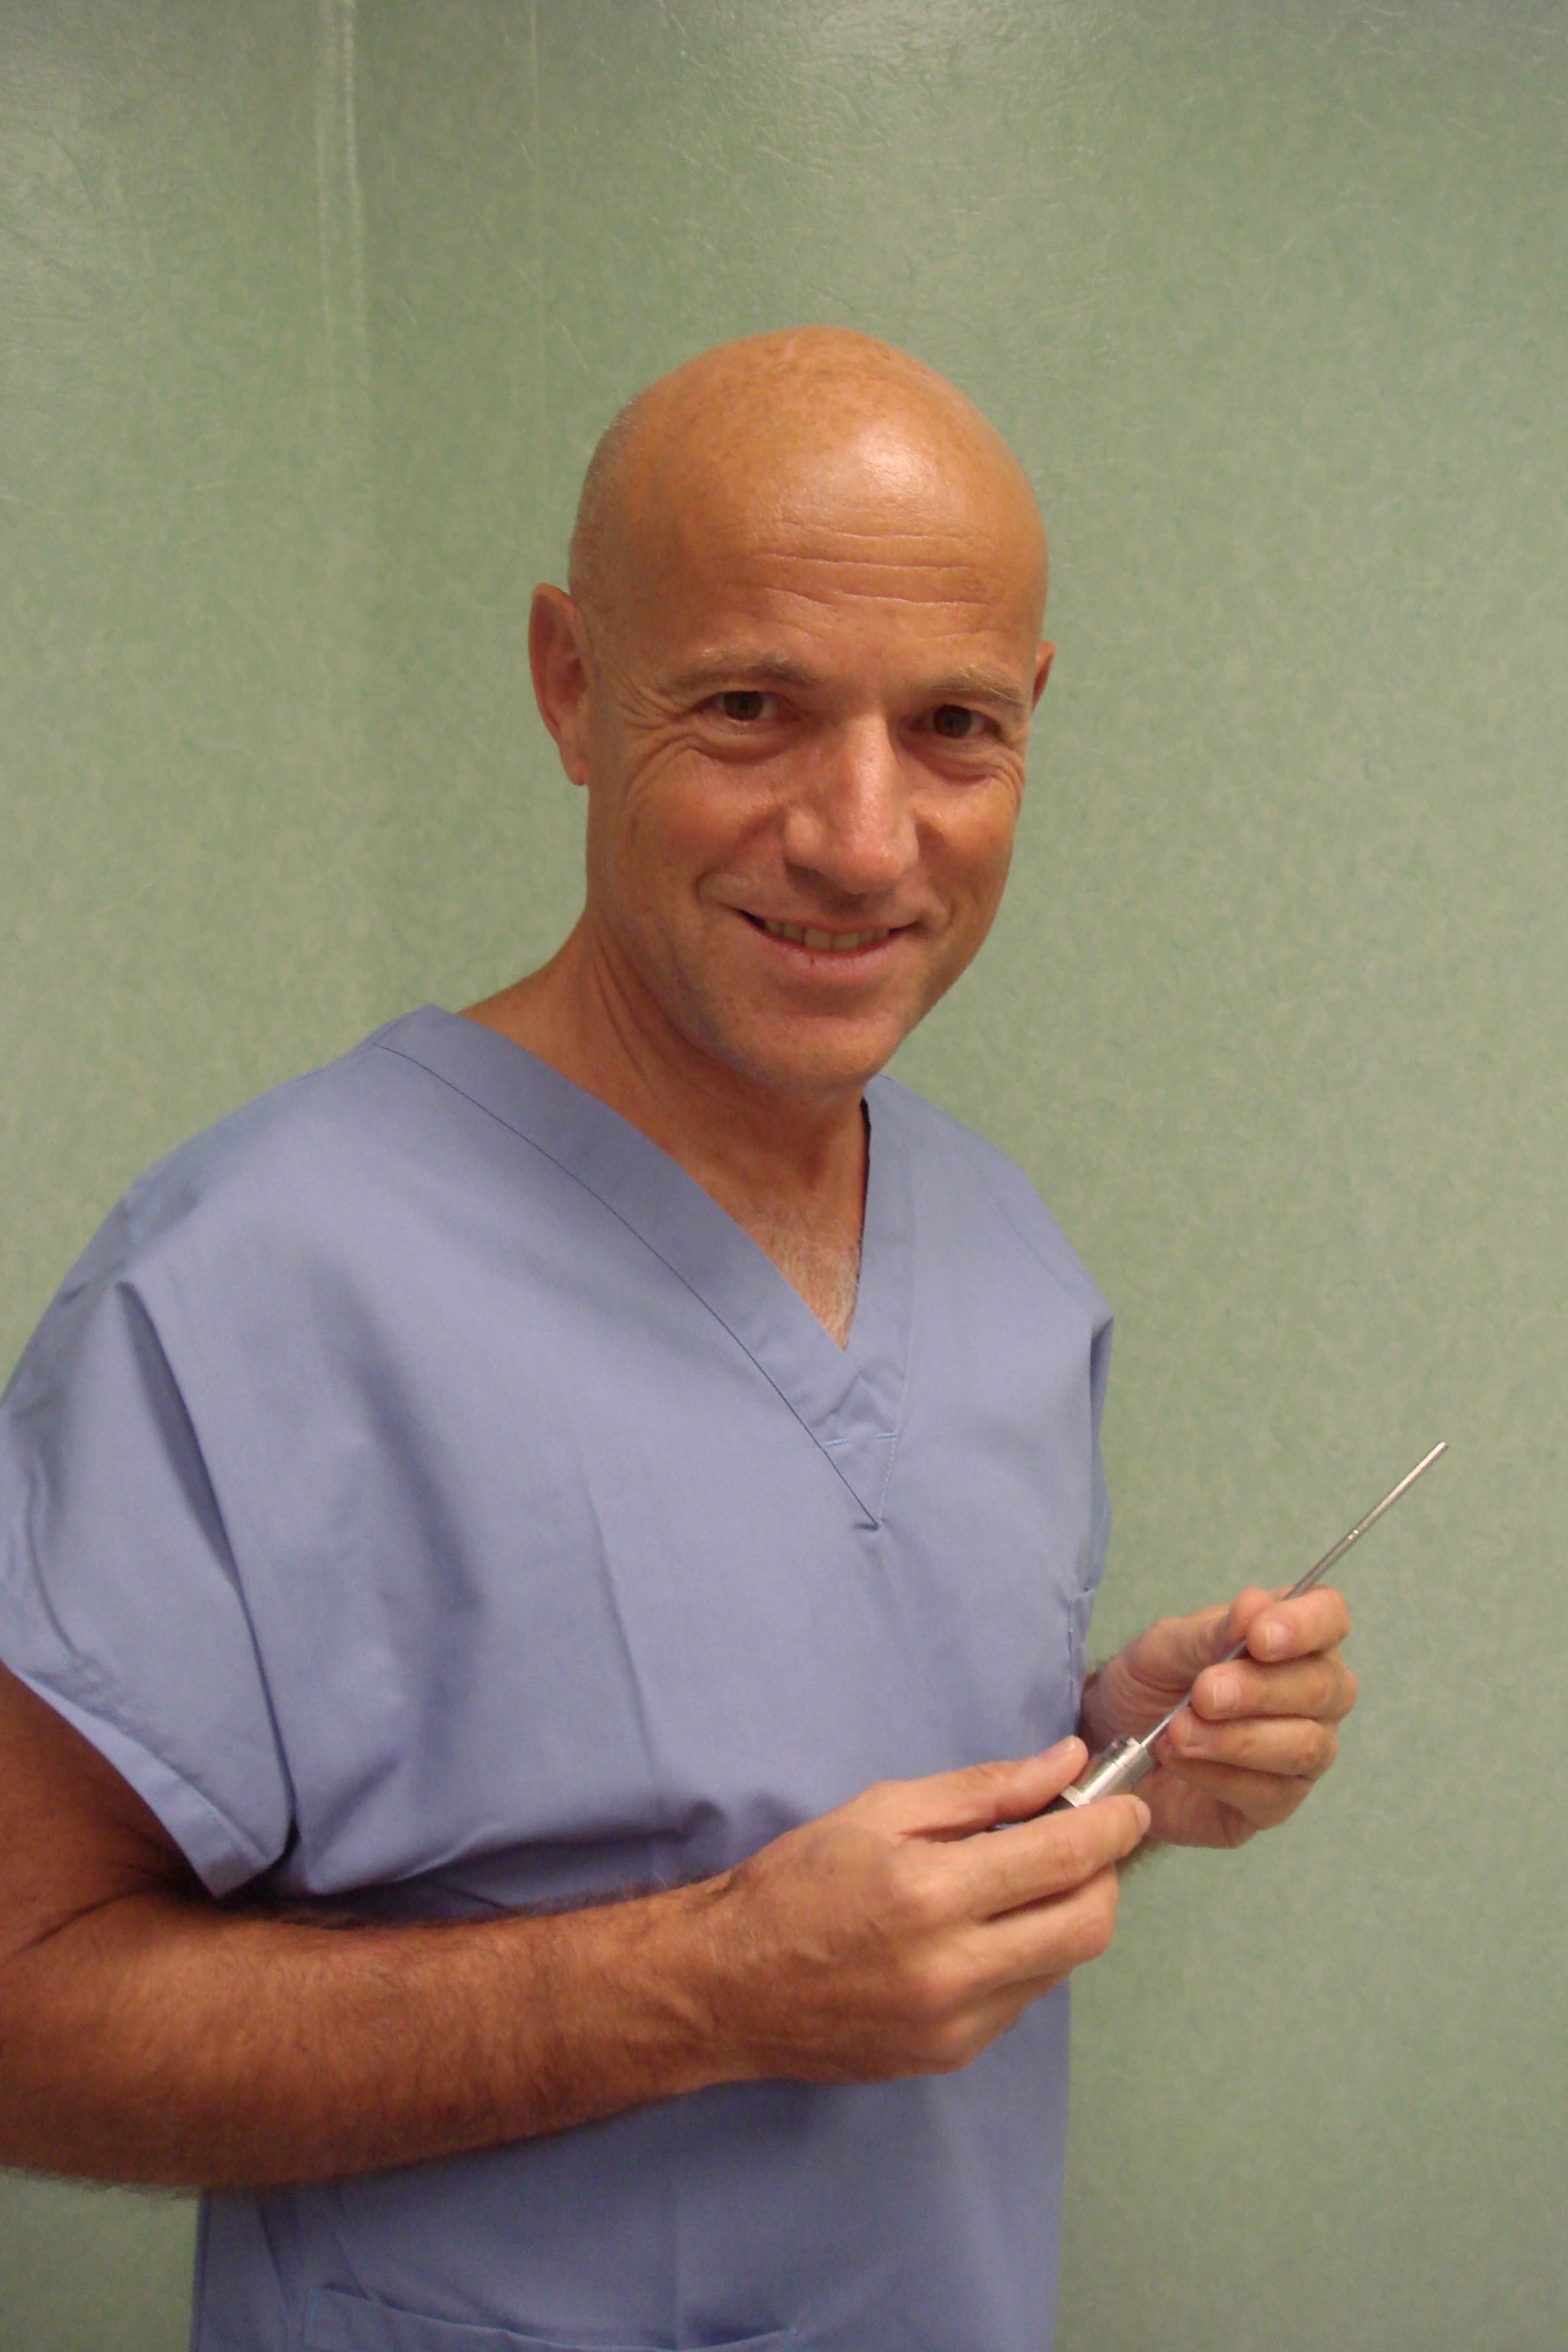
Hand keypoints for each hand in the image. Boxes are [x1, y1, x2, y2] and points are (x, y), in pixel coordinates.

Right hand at [705, 1740, 1148, 2083]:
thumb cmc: (795, 1883)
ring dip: (1065, 1915)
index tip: (1130, 1804)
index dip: (1111, 1826)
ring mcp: (956, 2024)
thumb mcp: (880, 1810)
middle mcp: (951, 1969)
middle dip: (1104, 1875)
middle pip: (1088, 1925)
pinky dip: (1025, 1956)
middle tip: (1087, 1841)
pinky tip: (983, 1931)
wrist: (727, 1987)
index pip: (1062, 1857)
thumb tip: (1064, 1765)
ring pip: (1062, 1965)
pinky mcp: (952, 2057)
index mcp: (929, 1893)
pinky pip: (1023, 1998)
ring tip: (1022, 1880)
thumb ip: (983, 1790)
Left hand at [1080, 1587, 1357, 1849]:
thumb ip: (1211, 1631)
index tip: (1259, 1637)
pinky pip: (1270, 1792)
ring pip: (1305, 1745)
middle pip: (1324, 1687)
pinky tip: (1180, 1760)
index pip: (1329, 1616)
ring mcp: (1305, 1753)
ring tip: (1179, 1731)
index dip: (1305, 1625)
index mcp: (1293, 1638)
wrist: (1115, 1743)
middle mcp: (1315, 1694)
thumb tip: (1255, 1605)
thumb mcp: (1165, 1647)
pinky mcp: (1278, 1803)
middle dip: (1259, 1690)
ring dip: (1237, 1738)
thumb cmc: (1152, 1684)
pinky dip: (1219, 1775)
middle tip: (1202, 1694)